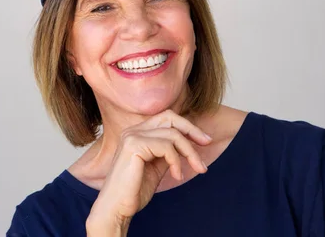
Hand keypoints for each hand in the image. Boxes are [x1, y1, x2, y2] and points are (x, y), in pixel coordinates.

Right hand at [86, 109, 211, 234]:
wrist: (116, 208)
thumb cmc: (134, 190)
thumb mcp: (157, 166)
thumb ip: (167, 151)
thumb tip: (188, 142)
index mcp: (137, 132)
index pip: (167, 118)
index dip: (188, 126)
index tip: (204, 140)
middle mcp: (133, 130)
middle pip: (170, 118)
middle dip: (192, 130)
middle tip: (207, 144)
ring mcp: (132, 136)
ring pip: (172, 134)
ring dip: (189, 152)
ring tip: (196, 169)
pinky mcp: (134, 146)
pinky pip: (166, 147)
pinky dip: (176, 161)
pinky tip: (177, 176)